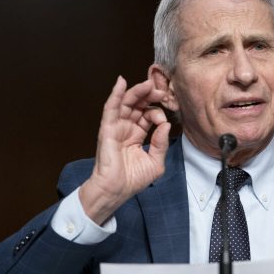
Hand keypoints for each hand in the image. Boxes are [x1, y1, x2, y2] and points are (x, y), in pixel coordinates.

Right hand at [79, 76, 170, 224]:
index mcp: (137, 136)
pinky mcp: (108, 129)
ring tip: (148, 83)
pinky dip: (115, 94)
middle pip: (137, 105)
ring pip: (126, 103)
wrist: (116, 191)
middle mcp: (126, 129)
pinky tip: (121, 83)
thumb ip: (161, 143)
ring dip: (137, 92)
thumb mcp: (155, 162)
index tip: (164, 119)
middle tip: (161, 90)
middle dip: (149, 96)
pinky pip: (110, 108)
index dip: (157, 113)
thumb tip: (165, 125)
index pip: (148, 116)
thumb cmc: (133, 180)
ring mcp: (116, 128)